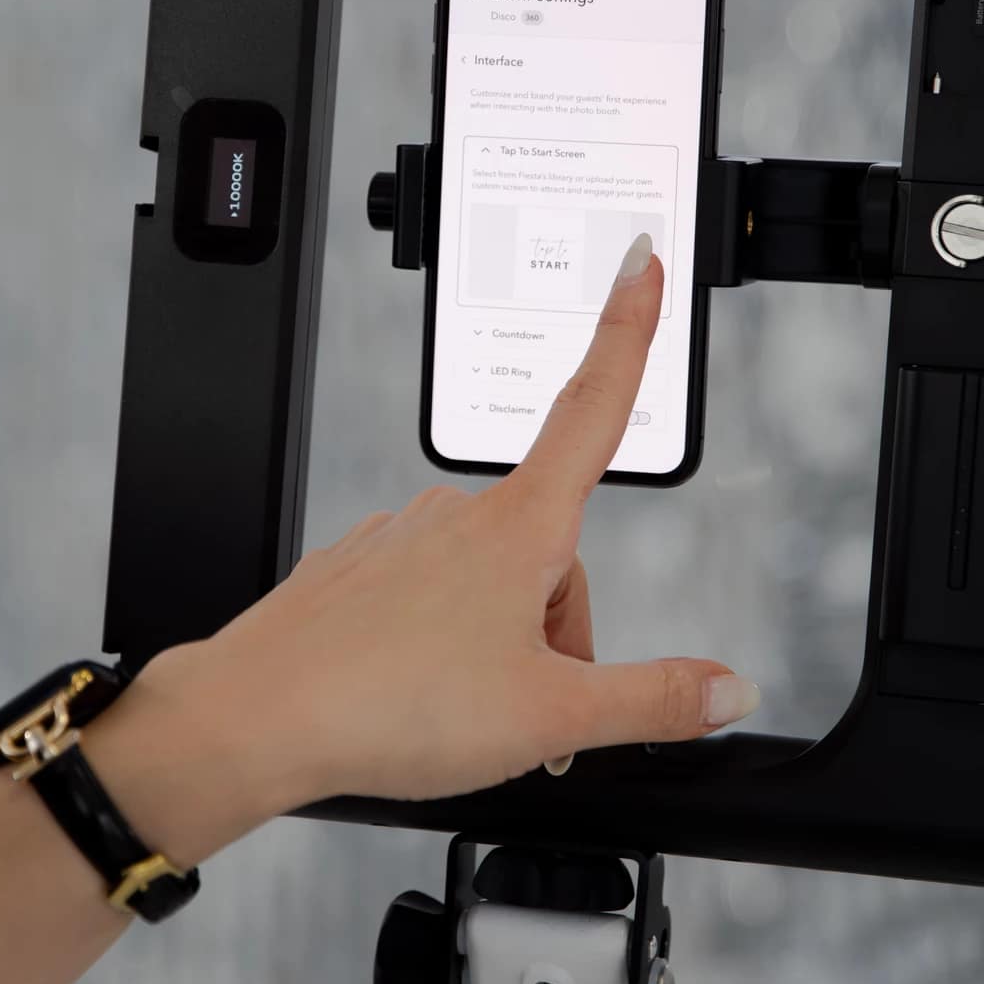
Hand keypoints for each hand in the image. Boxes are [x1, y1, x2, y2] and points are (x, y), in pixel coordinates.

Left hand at [94, 235, 757, 862]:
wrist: (254, 720)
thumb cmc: (388, 706)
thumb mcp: (552, 718)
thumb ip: (651, 700)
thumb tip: (728, 689)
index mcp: (517, 530)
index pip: (594, 408)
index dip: (629, 332)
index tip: (643, 263)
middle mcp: (456, 517)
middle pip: (551, 554)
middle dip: (559, 630)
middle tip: (533, 714)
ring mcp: (399, 539)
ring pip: (489, 584)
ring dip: (500, 645)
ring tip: (465, 714)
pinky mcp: (356, 573)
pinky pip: (427, 601)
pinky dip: (441, 648)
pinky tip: (417, 696)